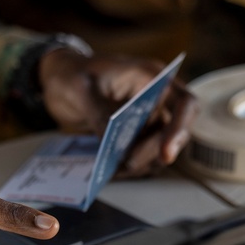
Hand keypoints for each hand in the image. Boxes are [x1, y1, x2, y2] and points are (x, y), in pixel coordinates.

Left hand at [38, 48, 198, 176]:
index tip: (166, 153)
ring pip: (158, 149)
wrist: (60, 80)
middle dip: (153, 152)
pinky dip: (129, 166)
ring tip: (115, 170)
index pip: (184, 103)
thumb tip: (112, 145)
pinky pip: (141, 155)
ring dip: (141, 163)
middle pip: (173, 132)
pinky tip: (110, 170)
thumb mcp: (81, 88)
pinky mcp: (134, 135)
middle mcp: (155, 99)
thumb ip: (98, 113)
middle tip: (128, 164)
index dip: (180, 128)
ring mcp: (146, 118)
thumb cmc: (73, 73)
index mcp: (151, 77)